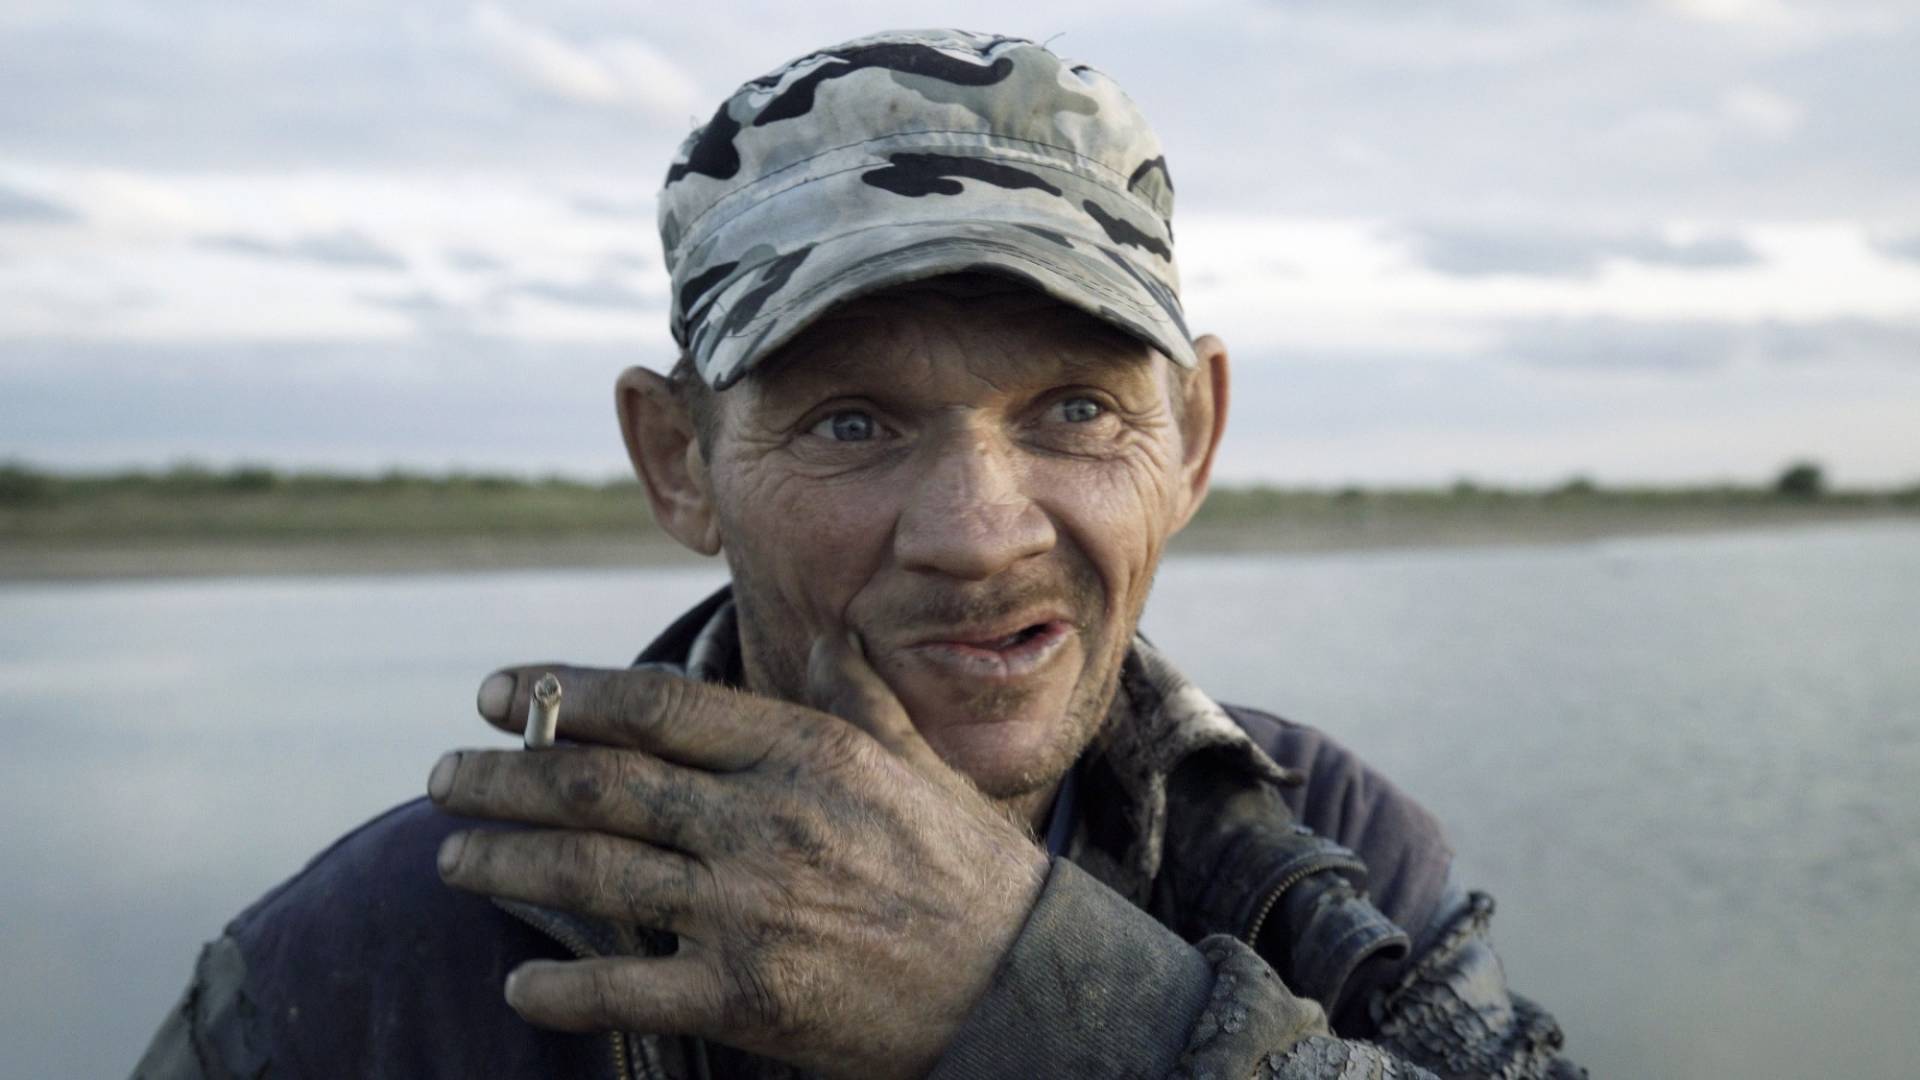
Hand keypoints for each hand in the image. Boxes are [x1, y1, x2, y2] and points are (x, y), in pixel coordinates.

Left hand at [426, 634, 1049, 1079]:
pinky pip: (626, 989)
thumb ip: (855, 693)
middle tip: (441, 776)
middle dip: (502, 777)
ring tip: (449, 858)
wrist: (1016, 982)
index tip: (500, 691)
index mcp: (801, 752)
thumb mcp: (914, 760)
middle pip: (599, 786)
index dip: (564, 694)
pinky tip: (520, 983)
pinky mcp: (745, 995)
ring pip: (594, 873)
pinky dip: (561, 987)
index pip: (655, 706)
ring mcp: (749, 909)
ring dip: (505, 861)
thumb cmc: (963, 866)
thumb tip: (826, 631)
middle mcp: (763, 821)